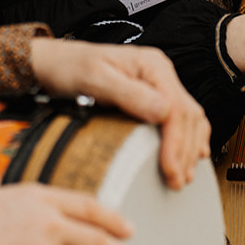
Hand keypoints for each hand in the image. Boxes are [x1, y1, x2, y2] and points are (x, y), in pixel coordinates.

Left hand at [27, 37, 209, 188]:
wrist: (55, 64)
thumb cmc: (70, 68)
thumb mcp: (95, 79)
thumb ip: (129, 93)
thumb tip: (163, 112)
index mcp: (152, 65)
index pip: (176, 108)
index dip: (176, 142)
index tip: (170, 168)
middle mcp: (160, 73)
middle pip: (188, 115)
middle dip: (185, 151)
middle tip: (177, 180)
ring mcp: (159, 84)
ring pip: (190, 118)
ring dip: (190, 148)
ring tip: (183, 176)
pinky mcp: (153, 96)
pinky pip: (181, 118)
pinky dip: (188, 138)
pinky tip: (189, 155)